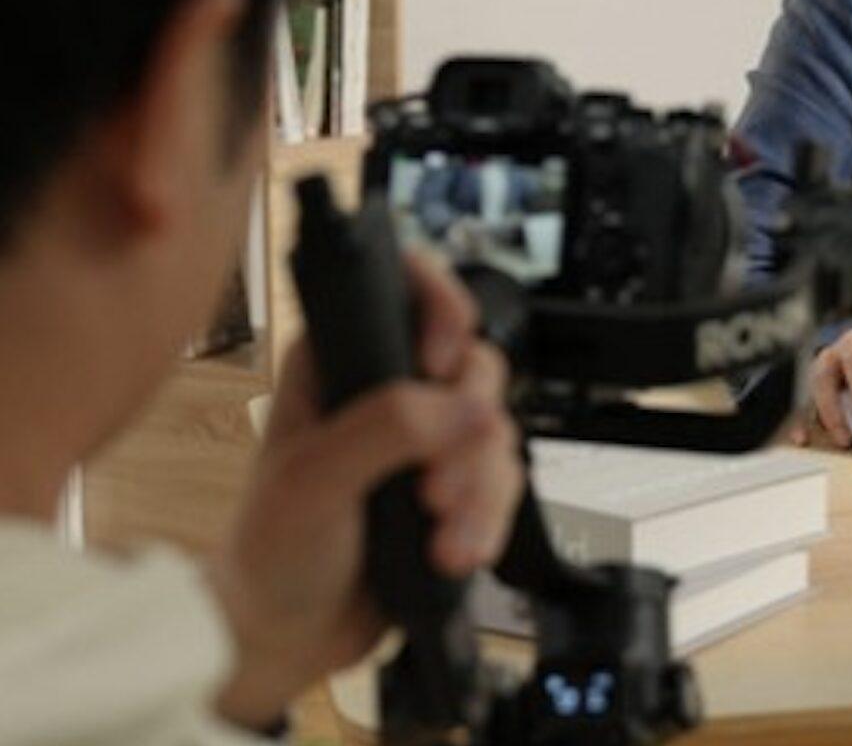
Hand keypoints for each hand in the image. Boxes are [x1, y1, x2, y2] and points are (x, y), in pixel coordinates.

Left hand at [207, 253, 522, 730]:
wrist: (289, 635)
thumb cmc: (273, 550)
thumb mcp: (311, 480)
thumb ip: (384, 429)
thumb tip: (464, 406)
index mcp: (340, 360)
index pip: (407, 287)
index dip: (441, 306)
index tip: (442, 360)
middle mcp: (390, 388)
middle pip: (474, 364)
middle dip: (468, 430)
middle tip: (433, 484)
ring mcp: (429, 440)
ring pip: (496, 429)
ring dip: (479, 490)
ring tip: (441, 536)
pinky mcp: (457, 486)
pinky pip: (506, 482)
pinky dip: (490, 520)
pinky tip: (455, 550)